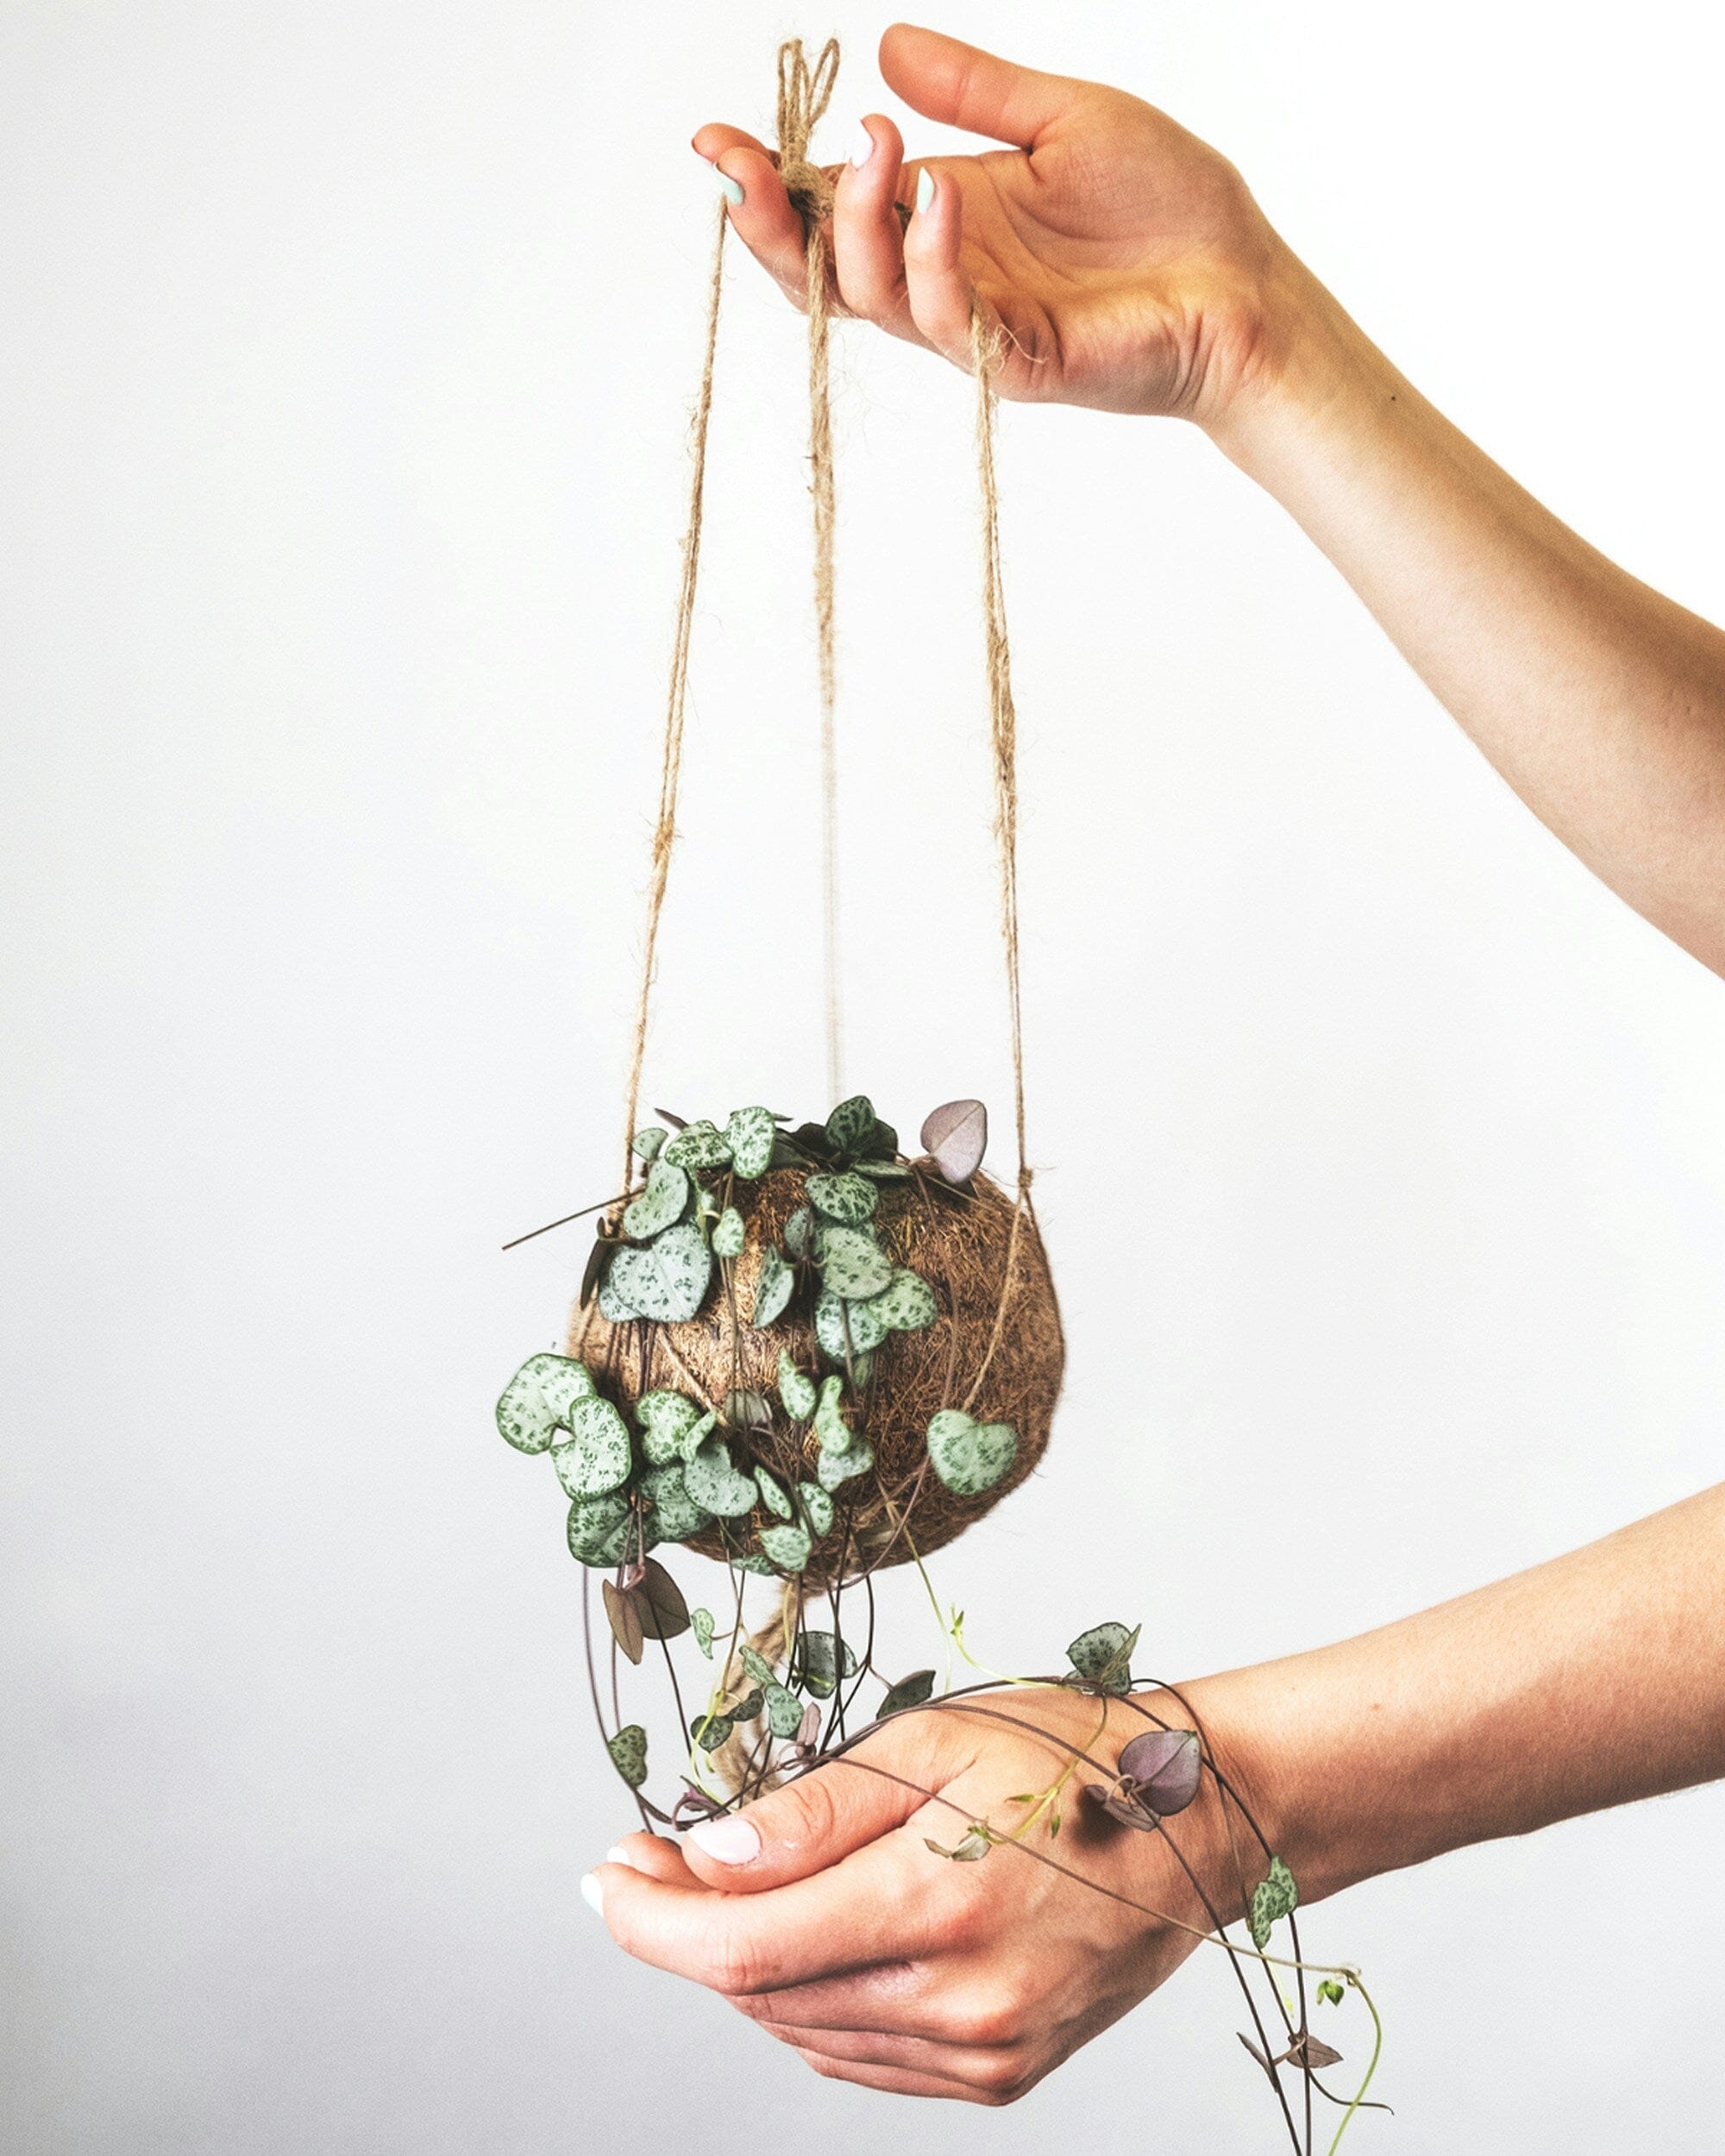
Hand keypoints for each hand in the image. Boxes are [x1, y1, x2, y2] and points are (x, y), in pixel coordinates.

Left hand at [587, 1684, 1240, 2104]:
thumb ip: (811, 1811)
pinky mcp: (1001, 2074)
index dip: (653, 1923)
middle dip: (685, 1932)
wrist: (1197, 1822)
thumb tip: (704, 1859)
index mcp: (939, 1905)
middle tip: (648, 1862)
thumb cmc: (1068, 1758)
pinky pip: (861, 2053)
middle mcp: (961, 2002)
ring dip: (744, 1968)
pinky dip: (811, 2002)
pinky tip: (805, 1940)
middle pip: (765, 1993)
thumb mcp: (931, 1741)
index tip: (605, 1877)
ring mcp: (984, 2052)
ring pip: (805, 2030)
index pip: (744, 1949)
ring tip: (720, 1892)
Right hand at [693, 23, 1297, 423]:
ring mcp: (977, 329)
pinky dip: (932, 261)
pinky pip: (951, 324)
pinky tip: (938, 194)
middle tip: (742, 162)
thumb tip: (887, 47)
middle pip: (819, 274)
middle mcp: (943, 281)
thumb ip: (975, 91)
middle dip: (768, 224)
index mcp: (940, 223)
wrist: (1246, 280)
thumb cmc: (1168, 209)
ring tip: (882, 147)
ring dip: (854, 223)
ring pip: (869, 299)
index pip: (829, 212)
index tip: (716, 139)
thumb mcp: (1062, 117)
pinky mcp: (1019, 365)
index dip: (768, 184)